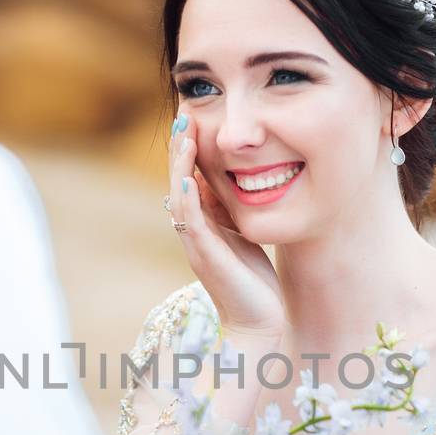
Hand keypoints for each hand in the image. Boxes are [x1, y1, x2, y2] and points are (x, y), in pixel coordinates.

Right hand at [168, 108, 285, 341]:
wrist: (258, 323)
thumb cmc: (252, 281)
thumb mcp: (242, 235)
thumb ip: (232, 211)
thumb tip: (232, 178)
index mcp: (201, 222)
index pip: (189, 175)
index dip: (188, 146)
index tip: (192, 113)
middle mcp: (192, 230)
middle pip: (178, 179)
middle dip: (179, 146)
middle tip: (183, 111)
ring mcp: (195, 243)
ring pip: (178, 196)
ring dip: (179, 164)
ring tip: (183, 134)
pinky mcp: (205, 257)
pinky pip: (190, 224)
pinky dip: (187, 200)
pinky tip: (189, 179)